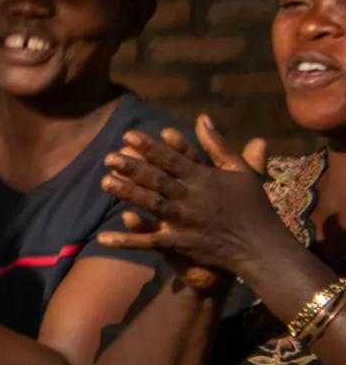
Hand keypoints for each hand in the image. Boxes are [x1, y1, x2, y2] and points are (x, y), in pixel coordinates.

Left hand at [98, 114, 284, 278]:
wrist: (260, 246)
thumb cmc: (251, 205)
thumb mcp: (241, 171)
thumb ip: (219, 145)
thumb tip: (202, 118)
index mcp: (205, 178)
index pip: (173, 159)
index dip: (150, 147)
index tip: (128, 136)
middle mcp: (192, 197)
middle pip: (158, 179)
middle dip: (133, 168)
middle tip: (109, 157)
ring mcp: (184, 221)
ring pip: (152, 205)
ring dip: (128, 194)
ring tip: (104, 182)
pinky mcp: (180, 242)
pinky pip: (149, 242)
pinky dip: (127, 240)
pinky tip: (103, 238)